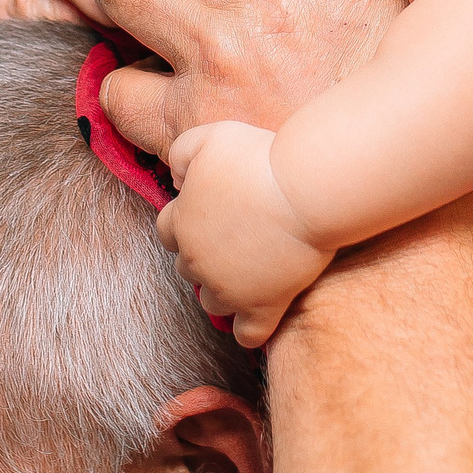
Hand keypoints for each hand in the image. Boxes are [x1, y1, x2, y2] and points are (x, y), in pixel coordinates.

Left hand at [159, 120, 332, 349]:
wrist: (305, 190)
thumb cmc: (260, 158)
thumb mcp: (210, 137)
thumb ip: (181, 151)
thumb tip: (175, 176)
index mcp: (183, 221)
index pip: (167, 231)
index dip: (187, 222)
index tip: (212, 214)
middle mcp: (197, 261)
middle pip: (187, 268)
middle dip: (205, 256)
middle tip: (237, 239)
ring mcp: (229, 289)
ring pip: (211, 302)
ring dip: (224, 290)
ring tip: (249, 273)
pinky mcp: (263, 307)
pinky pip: (248, 335)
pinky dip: (251, 328)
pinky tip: (262, 311)